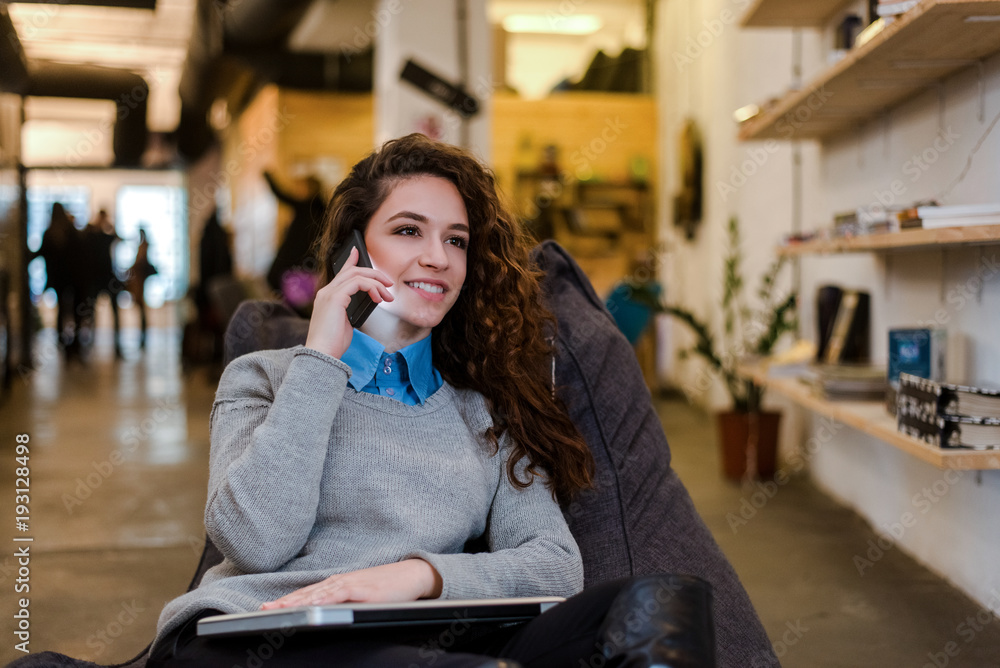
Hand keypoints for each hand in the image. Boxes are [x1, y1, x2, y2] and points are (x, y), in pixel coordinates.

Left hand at [260, 559, 441, 608]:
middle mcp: (340, 581)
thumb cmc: (387, 586)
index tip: (267, 607)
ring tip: (280, 608)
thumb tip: (325, 613)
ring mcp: (351, 584)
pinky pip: (339, 594)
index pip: (308, 593)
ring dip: (299, 601)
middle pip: (308, 593)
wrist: (411, 574)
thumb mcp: (360, 594)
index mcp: (337, 583)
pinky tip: (312, 604)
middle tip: (264, 608)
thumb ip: (343, 601)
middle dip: (285, 601)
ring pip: (319, 593)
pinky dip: (324, 599)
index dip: (288, 600)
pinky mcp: (362, 590)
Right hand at [305, 247, 393, 358]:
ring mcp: (329, 293)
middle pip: (352, 271)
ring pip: (358, 275)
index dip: (350, 261)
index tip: (358, 252)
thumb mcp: (344, 323)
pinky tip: (379, 299)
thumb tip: (365, 304)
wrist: (322, 354)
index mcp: (327, 297)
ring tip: (387, 295)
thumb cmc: (333, 343)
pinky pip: (359, 283)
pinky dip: (372, 288)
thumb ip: (350, 310)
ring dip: (377, 283)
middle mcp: (326, 292)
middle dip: (373, 273)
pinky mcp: (335, 298)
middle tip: (388, 283)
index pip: (341, 273)